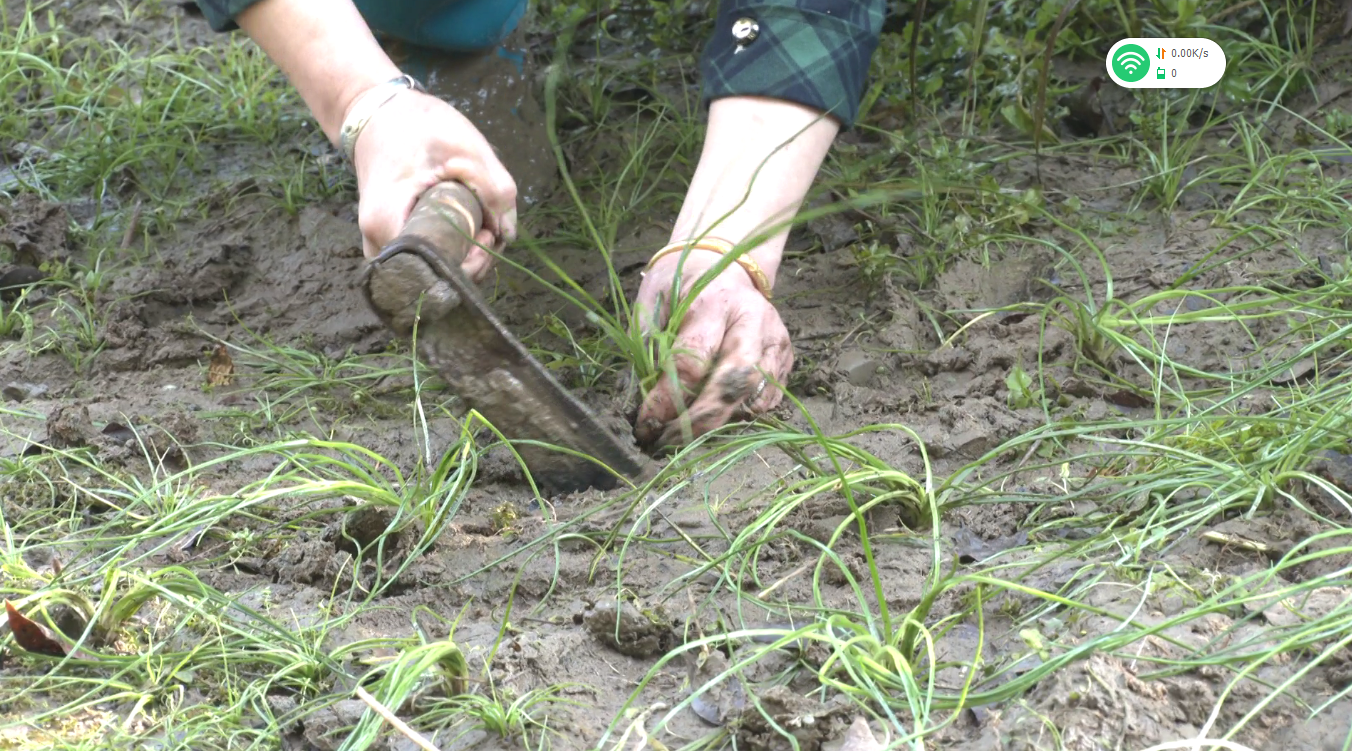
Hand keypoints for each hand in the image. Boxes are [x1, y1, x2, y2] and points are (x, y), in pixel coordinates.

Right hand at [350, 89, 517, 280]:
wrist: (377, 116)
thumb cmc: (416, 126)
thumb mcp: (465, 148)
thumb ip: (494, 191)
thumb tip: (507, 235)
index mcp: (387, 224)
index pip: (435, 270)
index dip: (470, 261)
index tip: (485, 233)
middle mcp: (379, 246)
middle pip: (435, 279)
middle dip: (472, 260)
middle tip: (489, 227)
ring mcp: (383, 249)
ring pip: (433, 272)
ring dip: (465, 254)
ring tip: (480, 222)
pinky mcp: (393, 245)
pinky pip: (428, 261)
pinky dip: (453, 250)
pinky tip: (467, 227)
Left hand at [633, 250, 792, 449]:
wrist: (724, 263)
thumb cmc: (682, 284)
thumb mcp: (652, 298)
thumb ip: (646, 341)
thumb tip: (641, 393)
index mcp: (714, 303)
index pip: (693, 363)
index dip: (668, 400)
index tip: (645, 424)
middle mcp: (752, 319)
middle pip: (734, 383)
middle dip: (700, 421)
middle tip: (668, 441)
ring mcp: (775, 338)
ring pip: (756, 396)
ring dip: (721, 422)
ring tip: (687, 431)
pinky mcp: (786, 353)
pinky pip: (770, 398)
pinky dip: (742, 414)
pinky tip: (716, 413)